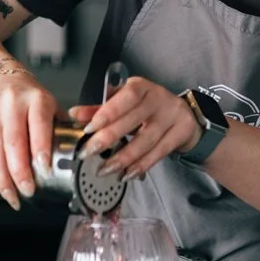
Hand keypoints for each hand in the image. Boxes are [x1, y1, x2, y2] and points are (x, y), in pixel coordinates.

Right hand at [0, 73, 60, 209]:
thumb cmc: (30, 97)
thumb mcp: (50, 104)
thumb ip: (62, 127)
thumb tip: (81, 152)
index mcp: (36, 99)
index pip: (38, 124)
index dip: (40, 149)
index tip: (45, 171)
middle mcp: (11, 103)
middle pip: (13, 142)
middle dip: (20, 172)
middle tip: (28, 192)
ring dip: (2, 179)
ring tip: (12, 197)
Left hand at [69, 77, 200, 180]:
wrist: (185, 115)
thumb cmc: (148, 108)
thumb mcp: (125, 103)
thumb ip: (100, 109)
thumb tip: (75, 114)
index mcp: (141, 86)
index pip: (126, 97)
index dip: (107, 112)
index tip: (88, 128)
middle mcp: (159, 98)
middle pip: (133, 120)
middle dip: (108, 139)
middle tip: (88, 153)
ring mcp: (173, 115)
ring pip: (146, 140)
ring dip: (123, 158)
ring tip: (105, 169)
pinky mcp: (182, 132)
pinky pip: (159, 152)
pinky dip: (141, 165)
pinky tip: (127, 174)